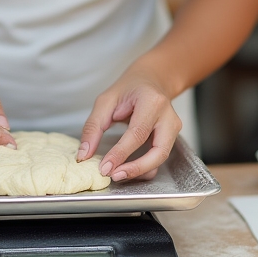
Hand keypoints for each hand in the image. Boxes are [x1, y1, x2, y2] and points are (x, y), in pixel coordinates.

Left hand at [77, 68, 181, 182]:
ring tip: (117, 173)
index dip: (120, 154)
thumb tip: (84, 154)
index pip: (137, 133)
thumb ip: (93, 127)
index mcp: (153, 101)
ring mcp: (173, 128)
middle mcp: (168, 116)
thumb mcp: (106, 100)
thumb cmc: (129, 88)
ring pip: (160, 159)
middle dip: (135, 169)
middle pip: (158, 152)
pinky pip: (159, 158)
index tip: (104, 167)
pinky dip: (144, 168)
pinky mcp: (172, 138)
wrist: (150, 81)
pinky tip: (127, 168)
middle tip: (113, 175)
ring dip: (139, 171)